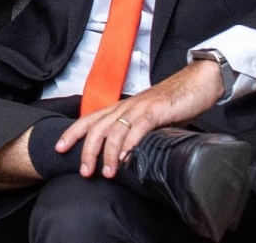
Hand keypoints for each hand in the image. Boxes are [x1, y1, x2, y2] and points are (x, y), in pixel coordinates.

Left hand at [56, 59, 224, 177]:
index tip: (59, 148)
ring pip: (115, 129)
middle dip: (87, 151)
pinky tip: (125, 157)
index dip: (73, 133)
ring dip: (108, 153)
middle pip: (97, 127)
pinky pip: (138, 127)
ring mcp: (140, 107)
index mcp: (121, 108)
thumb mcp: (148, 120)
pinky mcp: (156, 111)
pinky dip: (129, 142)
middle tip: (85, 172)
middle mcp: (126, 106)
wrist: (196, 82)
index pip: (90, 119)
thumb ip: (135, 134)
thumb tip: (126, 156)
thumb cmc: (173, 103)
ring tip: (106, 173)